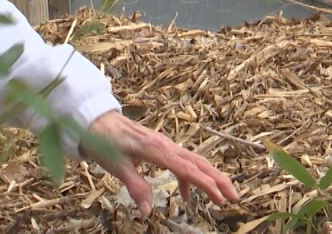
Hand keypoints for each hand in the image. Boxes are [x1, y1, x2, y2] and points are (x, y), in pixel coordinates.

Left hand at [84, 111, 239, 214]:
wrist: (96, 119)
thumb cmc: (104, 140)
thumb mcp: (116, 166)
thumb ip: (135, 187)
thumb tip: (148, 212)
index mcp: (157, 150)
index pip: (187, 169)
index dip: (206, 185)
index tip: (221, 199)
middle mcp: (166, 146)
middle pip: (199, 163)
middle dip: (218, 180)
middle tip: (235, 198)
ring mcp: (165, 145)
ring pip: (194, 162)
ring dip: (210, 178)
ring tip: (222, 198)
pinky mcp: (160, 148)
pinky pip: (181, 162)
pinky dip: (189, 178)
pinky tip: (187, 196)